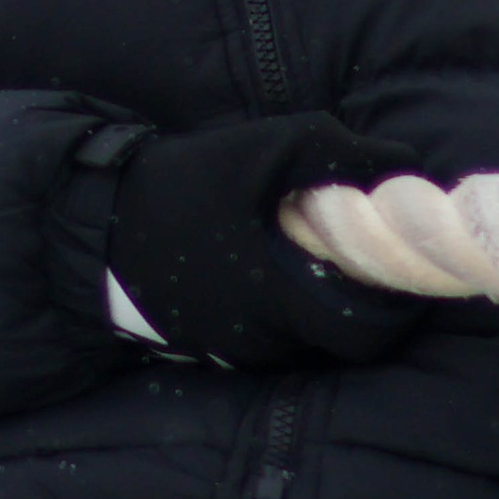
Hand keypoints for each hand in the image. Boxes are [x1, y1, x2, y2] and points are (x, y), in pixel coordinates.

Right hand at [106, 113, 423, 368]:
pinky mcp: (207, 347)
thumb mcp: (262, 149)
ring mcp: (233, 349)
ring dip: (308, 300)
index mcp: (280, 297)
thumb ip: (337, 153)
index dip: (393, 308)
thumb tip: (402, 164)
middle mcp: (263, 338)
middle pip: (335, 336)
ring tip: (293, 250)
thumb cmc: (183, 183)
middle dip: (347, 296)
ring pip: (299, 337)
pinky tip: (254, 265)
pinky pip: (263, 335)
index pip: (368, 334)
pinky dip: (271, 306)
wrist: (96, 220)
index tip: (392, 267)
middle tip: (344, 254)